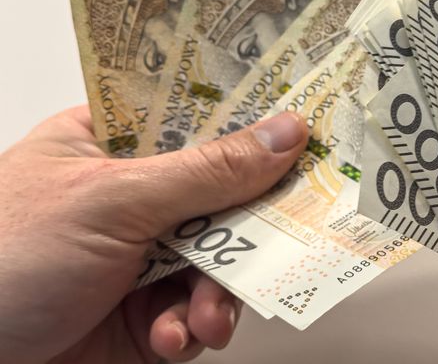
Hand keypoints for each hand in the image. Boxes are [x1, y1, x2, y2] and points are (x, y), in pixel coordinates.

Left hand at [0, 107, 307, 362]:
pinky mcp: (143, 315)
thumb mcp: (111, 201)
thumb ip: (207, 171)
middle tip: (289, 231)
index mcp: (112, 145)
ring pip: (223, 260)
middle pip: (226, 193)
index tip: (309, 133)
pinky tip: (172, 337)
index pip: (201, 118)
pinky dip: (195, 329)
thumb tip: (284, 135)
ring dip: (222, 292)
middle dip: (251, 225)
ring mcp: (140, 258)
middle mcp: (132, 198)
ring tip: (205, 314)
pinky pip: (200, 312)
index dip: (256, 124)